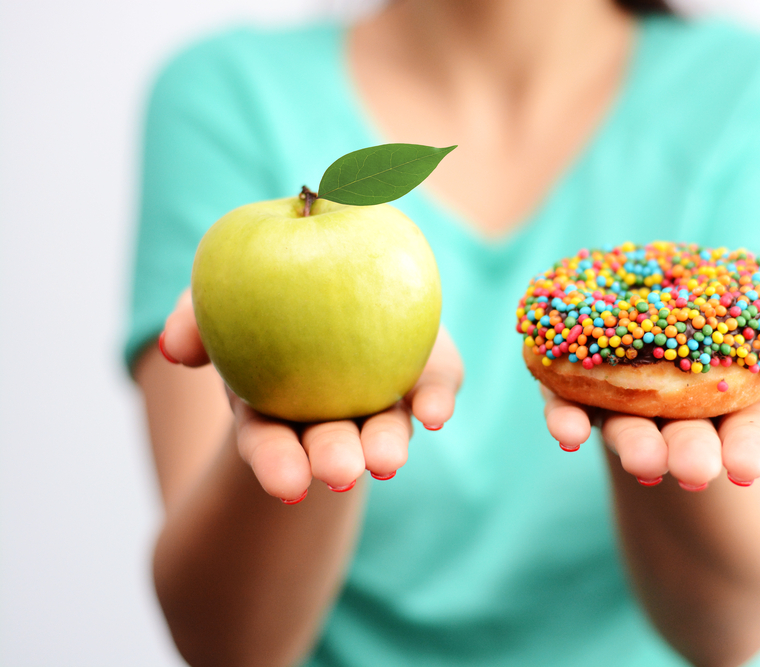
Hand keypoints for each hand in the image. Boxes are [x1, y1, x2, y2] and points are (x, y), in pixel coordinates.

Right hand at [158, 289, 463, 502]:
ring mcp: (381, 398)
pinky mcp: (424, 373)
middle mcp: (331, 413)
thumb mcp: (217, 299)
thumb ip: (193, 317)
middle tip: (342, 473)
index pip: (269, 441)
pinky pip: (434, 387)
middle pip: (332, 442)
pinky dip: (436, 399)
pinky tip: (436, 413)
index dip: (276, 463)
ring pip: (385, 427)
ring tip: (388, 460)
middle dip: (335, 460)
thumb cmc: (266, 295)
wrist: (338, 274)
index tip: (288, 485)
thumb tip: (177, 348)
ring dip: (386, 444)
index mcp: (274, 406)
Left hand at [541, 327, 759, 488]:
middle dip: (690, 454)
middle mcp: (678, 415)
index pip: (746, 436)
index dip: (748, 451)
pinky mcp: (576, 385)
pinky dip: (565, 417)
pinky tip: (566, 431)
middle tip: (691, 472)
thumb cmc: (740, 331)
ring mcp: (625, 402)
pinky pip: (566, 403)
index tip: (749, 469)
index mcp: (734, 408)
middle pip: (685, 440)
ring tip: (640, 461)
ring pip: (628, 429)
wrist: (671, 306)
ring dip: (633, 446)